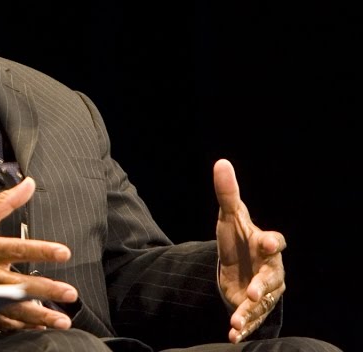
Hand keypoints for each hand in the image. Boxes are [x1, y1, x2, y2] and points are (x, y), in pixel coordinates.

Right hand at [0, 177, 77, 330]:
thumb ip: (6, 201)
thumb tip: (28, 184)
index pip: (20, 248)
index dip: (43, 250)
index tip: (64, 253)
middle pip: (22, 284)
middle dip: (48, 290)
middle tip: (70, 293)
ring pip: (16, 308)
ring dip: (41, 315)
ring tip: (62, 320)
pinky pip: (2, 321)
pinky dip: (20, 325)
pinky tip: (38, 327)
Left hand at [214, 158, 284, 342]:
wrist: (240, 267)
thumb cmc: (240, 239)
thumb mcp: (230, 217)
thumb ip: (227, 194)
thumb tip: (221, 162)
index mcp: (267, 245)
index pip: (275, 242)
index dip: (273, 242)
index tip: (268, 242)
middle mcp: (271, 270)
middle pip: (272, 279)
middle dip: (264, 286)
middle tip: (255, 292)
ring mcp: (264, 290)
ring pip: (262, 303)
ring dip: (249, 312)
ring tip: (235, 320)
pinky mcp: (253, 307)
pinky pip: (251, 318)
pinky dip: (242, 327)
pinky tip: (232, 334)